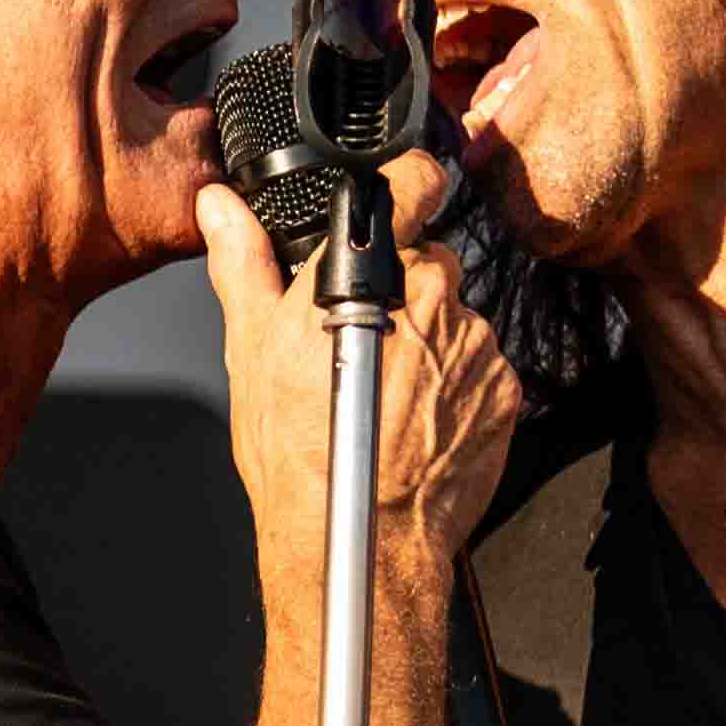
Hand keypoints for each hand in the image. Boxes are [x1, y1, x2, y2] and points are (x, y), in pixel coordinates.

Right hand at [196, 155, 519, 580]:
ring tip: (392, 392)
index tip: (400, 197)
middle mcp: (433, 298)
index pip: (411, 186)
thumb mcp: (252, 348)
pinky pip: (484, 366)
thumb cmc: (299, 453)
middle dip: (405, 289)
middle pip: (431, 263)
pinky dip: (459, 384)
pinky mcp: (505, 389)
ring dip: (433, 340)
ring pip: (459, 317)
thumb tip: (220, 210)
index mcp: (371, 272)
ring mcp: (476, 345)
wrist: (363, 539)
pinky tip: (422, 418)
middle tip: (367, 340)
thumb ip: (244, 263)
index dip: (406, 187)